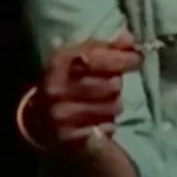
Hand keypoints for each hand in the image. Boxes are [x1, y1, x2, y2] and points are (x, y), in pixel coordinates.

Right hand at [33, 32, 141, 151]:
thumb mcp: (80, 57)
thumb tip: (130, 39)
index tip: (137, 59)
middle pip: (112, 85)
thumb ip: (107, 47)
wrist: (39, 117)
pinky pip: (107, 127)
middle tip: (110, 86)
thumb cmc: (68, 80)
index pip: (98, 58)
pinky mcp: (68, 137)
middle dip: (116, 84)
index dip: (123, 58)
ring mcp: (60, 115)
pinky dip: (107, 124)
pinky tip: (96, 120)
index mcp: (58, 63)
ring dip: (113, 105)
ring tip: (101, 103)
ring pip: (113, 107)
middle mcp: (55, 88)